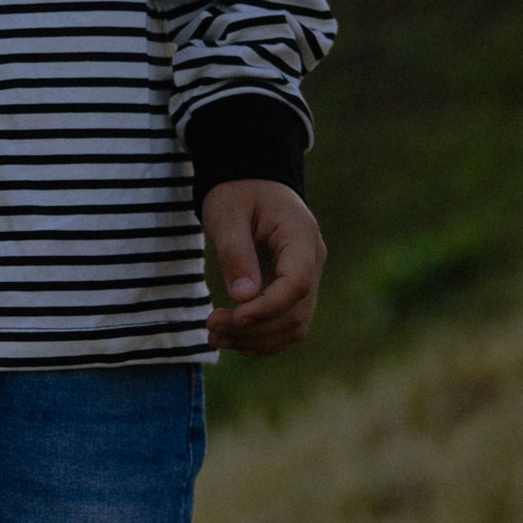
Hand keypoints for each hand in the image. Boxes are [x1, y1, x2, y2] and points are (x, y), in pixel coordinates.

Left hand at [200, 180, 325, 356]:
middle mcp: (312, 260)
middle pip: (296, 311)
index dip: (266, 307)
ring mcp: (307, 276)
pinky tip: (233, 339)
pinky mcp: (294, 290)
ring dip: (257, 340)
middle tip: (210, 328)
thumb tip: (243, 298)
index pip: (296, 284)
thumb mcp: (228, 215)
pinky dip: (263, 338)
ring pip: (294, 325)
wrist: (252, 182)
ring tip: (215, 338)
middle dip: (253, 328)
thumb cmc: (238, 192)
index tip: (232, 317)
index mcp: (301, 236)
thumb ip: (236, 254)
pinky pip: (287, 323)